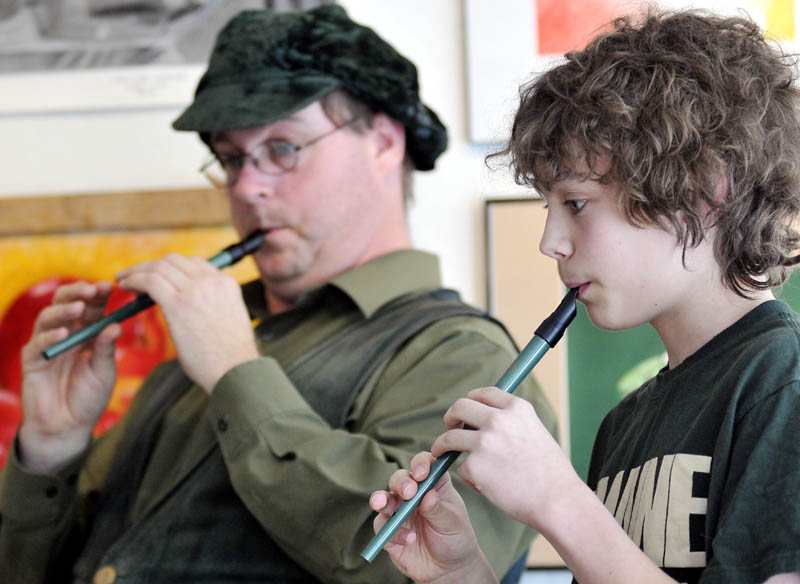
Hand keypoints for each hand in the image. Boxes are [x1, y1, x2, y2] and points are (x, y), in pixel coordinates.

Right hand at [18, 281, 119, 472]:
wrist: (67, 427)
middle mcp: (66, 334)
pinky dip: (49, 337)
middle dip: (77, 293)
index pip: (91, 306)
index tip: (111, 286)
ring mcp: (47, 346)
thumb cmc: (88, 398)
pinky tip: (63, 334)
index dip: (98, 295)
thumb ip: (106, 349)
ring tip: (78, 308)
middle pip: (65, 304)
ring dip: (63, 310)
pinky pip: (37, 344)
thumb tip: (116, 325)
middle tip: (91, 290)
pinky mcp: (32, 361)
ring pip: (48, 318)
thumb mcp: (104, 372)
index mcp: (87, 333)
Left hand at [115, 253, 258, 391]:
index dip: (170, 268)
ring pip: (158, 267)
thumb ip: (211, 304)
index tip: (157, 277)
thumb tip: (187, 306)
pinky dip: (133, 279)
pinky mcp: (178, 304)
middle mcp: (211, 281)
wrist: (236, 370)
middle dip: (150, 266)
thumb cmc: (230, 355)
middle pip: (173, 260)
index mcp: (226, 283)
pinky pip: (150, 281)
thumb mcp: (227, 317)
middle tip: (135, 276)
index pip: (194, 263)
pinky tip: (124, 286)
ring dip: (137, 271)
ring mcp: (196, 290)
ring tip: (123, 280)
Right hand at [369, 452, 496, 583]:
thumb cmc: (455, 538)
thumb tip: (428, 496)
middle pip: (400, 478)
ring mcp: (399, 512)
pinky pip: (383, 526)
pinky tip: (410, 539)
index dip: (420, 463)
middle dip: (401, 482)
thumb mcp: (453, 522)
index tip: (422, 473)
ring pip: (384, 498)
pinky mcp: (389, 532)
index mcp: (432, 484)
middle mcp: (413, 494)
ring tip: (384, 505)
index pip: (424, 464)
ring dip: (382, 499)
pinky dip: (394, 532)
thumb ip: (439, 509)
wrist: (448, 569)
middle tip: (408, 492)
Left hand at [432, 386, 579, 527]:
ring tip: (442, 453)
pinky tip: (485, 484)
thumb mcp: (536, 432)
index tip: (465, 411)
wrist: (557, 501)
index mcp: (517, 408)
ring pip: (449, 437)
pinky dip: (469, 477)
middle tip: (450, 428)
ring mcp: (484, 442)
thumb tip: (485, 420)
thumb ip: (512, 422)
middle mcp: (498, 420)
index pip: (484, 393)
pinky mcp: (475, 466)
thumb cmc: (551, 473)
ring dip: (442, 445)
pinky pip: (461, 468)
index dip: (471, 399)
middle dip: (451, 417)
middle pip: (459, 407)